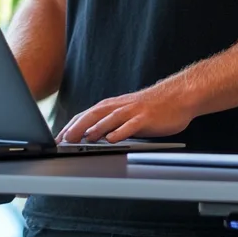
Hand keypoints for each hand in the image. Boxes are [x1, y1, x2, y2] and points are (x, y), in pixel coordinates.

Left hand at [55, 83, 195, 143]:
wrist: (179, 96)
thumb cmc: (154, 107)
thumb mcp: (128, 113)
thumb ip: (112, 122)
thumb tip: (93, 135)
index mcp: (114, 106)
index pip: (87, 114)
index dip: (71, 125)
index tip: (58, 138)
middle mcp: (120, 106)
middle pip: (93, 115)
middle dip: (76, 127)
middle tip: (63, 140)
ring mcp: (133, 111)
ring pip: (110, 119)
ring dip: (94, 129)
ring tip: (81, 139)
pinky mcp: (146, 118)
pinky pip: (131, 125)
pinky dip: (120, 132)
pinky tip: (111, 140)